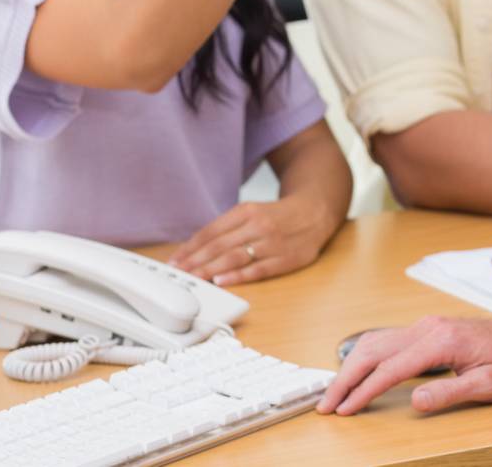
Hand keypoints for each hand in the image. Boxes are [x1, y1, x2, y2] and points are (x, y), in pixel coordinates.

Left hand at [168, 194, 339, 285]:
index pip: (212, 231)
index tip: (175, 261)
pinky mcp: (285, 258)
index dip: (191, 248)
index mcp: (247, 211)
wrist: (316, 211)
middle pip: (220, 245)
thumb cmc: (278, 216)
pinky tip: (222, 282)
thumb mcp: (252, 212)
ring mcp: (272, 242)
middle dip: (195, 261)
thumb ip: (228, 228)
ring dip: (211, 270)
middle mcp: (258, 225)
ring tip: (193, 279)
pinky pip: (258, 269)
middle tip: (178, 274)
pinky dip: (238, 276)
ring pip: (235, 258)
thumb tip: (196, 249)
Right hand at [316, 310, 491, 416]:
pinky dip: (367, 357)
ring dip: (352, 366)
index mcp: (442, 340)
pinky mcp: (429, 329)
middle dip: (346, 378)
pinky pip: (389, 339)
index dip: (364, 391)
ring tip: (335, 392)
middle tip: (327, 405)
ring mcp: (428, 325)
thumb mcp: (490, 385)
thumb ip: (450, 393)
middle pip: (374, 350)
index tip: (345, 409)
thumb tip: (415, 401)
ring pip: (377, 341)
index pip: (391, 368)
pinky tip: (358, 371)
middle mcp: (430, 327)